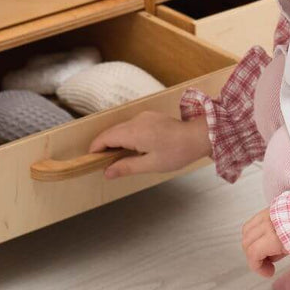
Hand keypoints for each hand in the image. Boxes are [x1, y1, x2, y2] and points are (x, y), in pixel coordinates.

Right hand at [88, 111, 211, 179]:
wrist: (198, 136)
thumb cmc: (176, 152)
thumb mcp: (150, 164)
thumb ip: (126, 167)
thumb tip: (106, 172)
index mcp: (134, 132)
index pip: (105, 137)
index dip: (95, 148)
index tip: (91, 161)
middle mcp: (136, 120)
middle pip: (111, 131)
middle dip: (104, 146)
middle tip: (104, 164)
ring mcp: (144, 116)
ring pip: (121, 127)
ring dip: (115, 141)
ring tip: (118, 159)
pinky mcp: (151, 116)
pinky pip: (131, 125)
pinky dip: (126, 136)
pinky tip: (132, 148)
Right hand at [241, 207, 286, 277]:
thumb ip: (280, 258)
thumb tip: (269, 261)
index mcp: (275, 235)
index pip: (253, 253)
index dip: (257, 267)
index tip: (270, 273)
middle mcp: (268, 222)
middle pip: (246, 242)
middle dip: (254, 257)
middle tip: (268, 264)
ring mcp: (268, 212)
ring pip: (247, 230)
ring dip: (252, 243)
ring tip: (268, 250)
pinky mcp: (271, 207)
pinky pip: (254, 220)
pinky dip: (255, 232)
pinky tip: (269, 238)